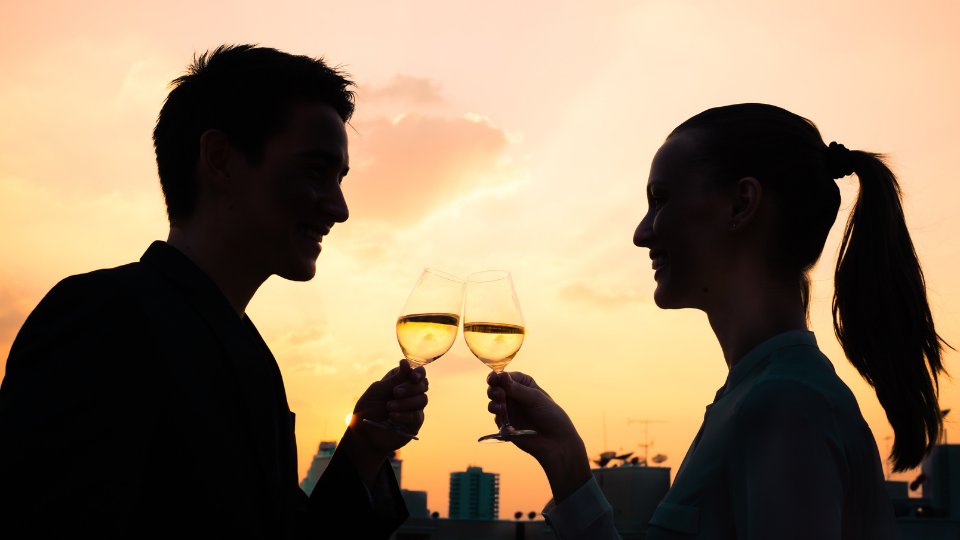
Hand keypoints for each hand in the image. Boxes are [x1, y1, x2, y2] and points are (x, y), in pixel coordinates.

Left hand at [343, 360, 427, 484]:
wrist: (364, 434)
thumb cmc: (368, 409)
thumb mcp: (378, 390)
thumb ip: (395, 379)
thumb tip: (406, 362)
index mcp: (401, 381)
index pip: (418, 373)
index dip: (419, 373)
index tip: (412, 376)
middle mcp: (410, 393)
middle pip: (423, 385)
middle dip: (411, 388)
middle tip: (395, 392)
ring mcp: (414, 408)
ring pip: (422, 399)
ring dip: (405, 402)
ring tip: (389, 407)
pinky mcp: (415, 423)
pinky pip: (417, 416)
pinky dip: (404, 415)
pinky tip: (392, 416)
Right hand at [487, 371, 590, 500]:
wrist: (555, 442)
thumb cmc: (550, 416)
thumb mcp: (535, 398)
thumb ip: (516, 389)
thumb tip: (501, 375)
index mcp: (524, 384)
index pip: (506, 376)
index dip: (498, 376)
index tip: (494, 378)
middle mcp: (514, 394)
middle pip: (496, 387)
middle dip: (494, 388)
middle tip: (499, 393)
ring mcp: (509, 409)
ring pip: (493, 400)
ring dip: (494, 401)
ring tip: (501, 406)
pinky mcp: (505, 423)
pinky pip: (496, 415)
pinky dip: (497, 413)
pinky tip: (503, 414)